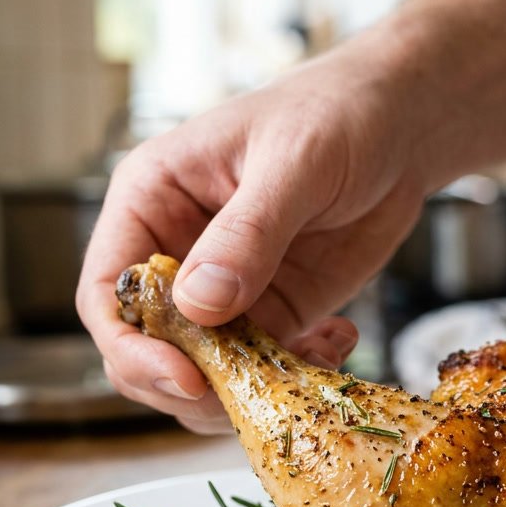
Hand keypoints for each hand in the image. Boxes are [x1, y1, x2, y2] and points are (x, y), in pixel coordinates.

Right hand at [77, 55, 424, 432]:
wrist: (399, 126)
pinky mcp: (274, 312)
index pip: (106, 292)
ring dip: (248, 390)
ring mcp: (224, 290)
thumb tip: (199, 305)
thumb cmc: (334, 115)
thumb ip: (248, 234)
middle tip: (252, 391)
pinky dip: (294, 378)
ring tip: (312, 359)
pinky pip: (261, 370)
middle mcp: (176, 252)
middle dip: (190, 384)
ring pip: (202, 373)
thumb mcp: (292, 163)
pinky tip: (339, 341)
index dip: (131, 346)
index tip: (186, 377)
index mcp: (151, 201)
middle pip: (145, 349)